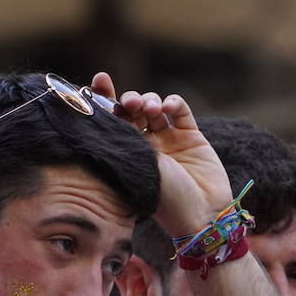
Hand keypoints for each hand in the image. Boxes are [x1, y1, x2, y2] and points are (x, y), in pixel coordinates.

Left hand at [87, 72, 230, 236]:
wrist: (200, 215)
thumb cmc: (164, 201)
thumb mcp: (135, 169)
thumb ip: (122, 140)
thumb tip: (95, 112)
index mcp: (127, 155)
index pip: (112, 122)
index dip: (105, 99)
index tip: (99, 80)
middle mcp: (146, 146)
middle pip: (133, 111)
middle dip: (129, 101)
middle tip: (129, 104)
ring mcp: (169, 140)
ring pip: (155, 107)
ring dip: (150, 101)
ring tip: (151, 109)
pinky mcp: (192, 137)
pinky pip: (181, 111)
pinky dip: (173, 103)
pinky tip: (168, 107)